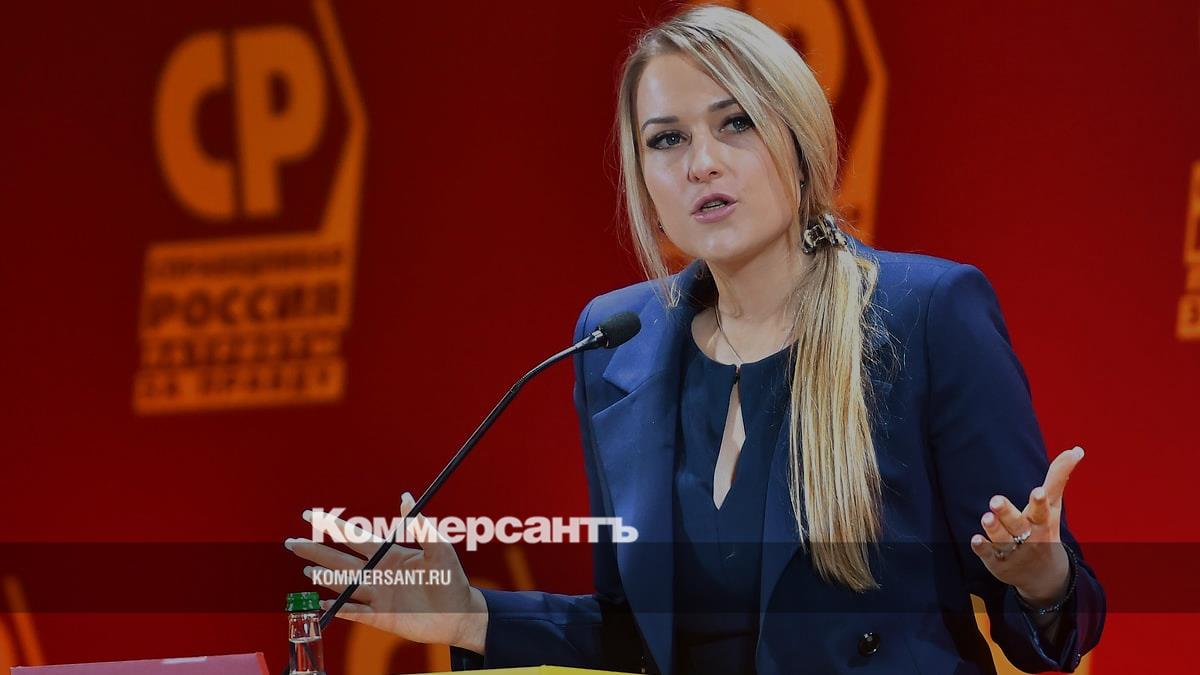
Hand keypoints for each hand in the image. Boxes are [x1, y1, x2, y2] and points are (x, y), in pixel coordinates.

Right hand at [284, 493, 487, 651]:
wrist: (461, 615)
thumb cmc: (453, 580)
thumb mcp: (440, 550)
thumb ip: (421, 527)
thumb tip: (406, 498)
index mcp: (391, 555)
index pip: (355, 537)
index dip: (333, 526)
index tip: (312, 516)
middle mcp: (380, 574)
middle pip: (341, 560)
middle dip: (316, 550)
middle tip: (292, 542)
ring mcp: (378, 596)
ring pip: (344, 585)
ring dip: (324, 577)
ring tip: (306, 570)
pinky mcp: (381, 617)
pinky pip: (354, 612)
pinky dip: (337, 609)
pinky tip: (320, 605)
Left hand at [969, 446, 1083, 606]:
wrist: (1045, 576)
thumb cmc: (1046, 531)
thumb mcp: (1053, 506)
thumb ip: (1058, 477)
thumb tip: (1076, 449)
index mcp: (1041, 522)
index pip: (1041, 511)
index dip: (1039, 502)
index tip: (1037, 491)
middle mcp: (1028, 537)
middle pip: (1017, 525)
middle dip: (1007, 514)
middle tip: (995, 501)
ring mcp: (1013, 551)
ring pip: (1002, 539)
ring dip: (993, 529)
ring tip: (986, 517)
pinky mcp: (998, 563)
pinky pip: (988, 555)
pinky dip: (982, 548)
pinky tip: (975, 539)